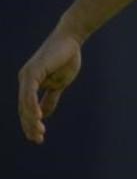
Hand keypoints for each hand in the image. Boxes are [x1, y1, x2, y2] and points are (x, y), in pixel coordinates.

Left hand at [18, 25, 83, 143]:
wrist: (71, 39)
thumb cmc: (66, 58)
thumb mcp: (60, 83)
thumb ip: (51, 98)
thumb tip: (45, 114)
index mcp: (30, 84)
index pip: (26, 108)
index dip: (31, 124)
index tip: (38, 137)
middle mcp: (25, 80)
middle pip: (23, 108)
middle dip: (29, 125)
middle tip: (38, 139)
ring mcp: (27, 76)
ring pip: (24, 103)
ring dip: (31, 120)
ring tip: (38, 133)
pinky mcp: (33, 72)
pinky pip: (30, 93)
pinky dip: (32, 105)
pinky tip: (38, 116)